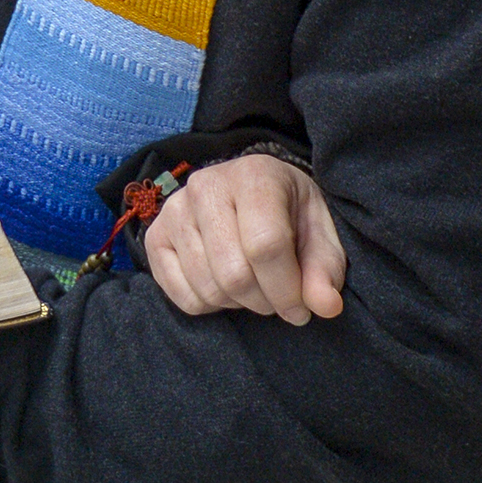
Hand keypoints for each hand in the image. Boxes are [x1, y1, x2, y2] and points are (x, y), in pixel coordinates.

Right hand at [143, 152, 346, 324]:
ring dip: (239, 304)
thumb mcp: (319, 233)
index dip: (287, 289)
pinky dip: (211, 306)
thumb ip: (324, 269)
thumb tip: (326, 305)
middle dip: (265, 301)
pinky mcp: (155, 238)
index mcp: (253, 174)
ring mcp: (174, 210)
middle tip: (277, 296)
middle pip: (235, 273)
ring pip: (209, 289)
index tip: (302, 308)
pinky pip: (184, 297)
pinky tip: (224, 283)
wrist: (251, 195)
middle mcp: (206, 185)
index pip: (266, 244)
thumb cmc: (289, 214)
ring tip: (253, 285)